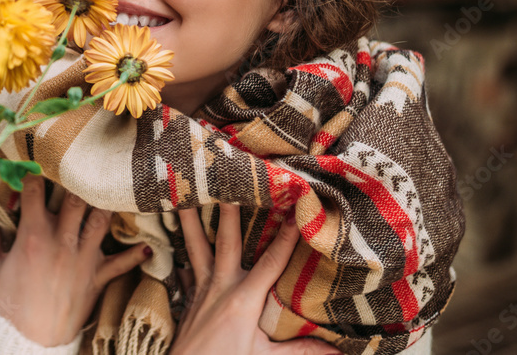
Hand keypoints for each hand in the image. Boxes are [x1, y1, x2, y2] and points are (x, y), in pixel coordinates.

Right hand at [0, 174, 150, 346]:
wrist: (31, 341)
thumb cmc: (8, 305)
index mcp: (33, 235)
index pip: (34, 190)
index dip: (32, 170)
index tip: (32, 161)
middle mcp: (62, 240)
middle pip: (75, 196)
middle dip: (76, 177)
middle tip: (78, 163)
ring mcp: (83, 257)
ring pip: (102, 219)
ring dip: (106, 202)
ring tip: (110, 186)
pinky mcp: (97, 276)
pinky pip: (122, 262)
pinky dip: (135, 254)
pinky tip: (147, 245)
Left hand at [170, 204, 339, 354]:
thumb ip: (300, 351)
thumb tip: (338, 352)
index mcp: (243, 300)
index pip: (271, 261)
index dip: (286, 236)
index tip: (296, 209)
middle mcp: (220, 287)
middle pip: (226, 240)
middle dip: (228, 208)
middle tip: (226, 178)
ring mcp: (202, 290)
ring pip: (195, 245)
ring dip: (190, 218)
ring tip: (182, 191)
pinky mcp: (189, 297)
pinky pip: (186, 264)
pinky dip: (182, 245)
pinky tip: (178, 230)